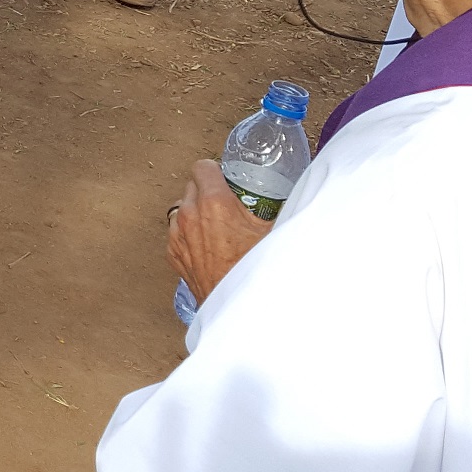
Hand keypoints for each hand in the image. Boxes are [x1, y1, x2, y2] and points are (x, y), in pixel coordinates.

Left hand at [168, 158, 269, 303]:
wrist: (240, 304)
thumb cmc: (256, 269)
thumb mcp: (274, 229)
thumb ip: (276, 206)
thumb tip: (298, 194)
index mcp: (214, 203)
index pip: (203, 167)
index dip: (216, 171)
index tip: (226, 179)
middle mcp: (191, 215)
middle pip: (192, 185)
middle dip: (208, 190)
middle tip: (228, 202)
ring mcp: (178, 234)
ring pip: (182, 207)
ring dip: (196, 212)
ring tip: (218, 225)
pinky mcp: (173, 252)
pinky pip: (177, 231)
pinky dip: (189, 232)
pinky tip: (208, 242)